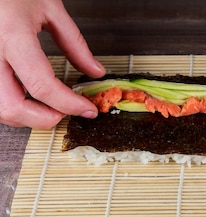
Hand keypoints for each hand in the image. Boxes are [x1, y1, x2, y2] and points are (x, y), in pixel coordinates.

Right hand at [0, 0, 104, 128]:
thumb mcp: (50, 7)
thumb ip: (74, 43)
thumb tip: (95, 72)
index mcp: (12, 36)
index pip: (42, 86)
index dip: (69, 105)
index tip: (88, 109)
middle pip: (12, 107)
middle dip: (44, 119)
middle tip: (66, 113)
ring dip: (26, 116)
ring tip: (50, 106)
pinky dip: (13, 105)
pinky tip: (28, 98)